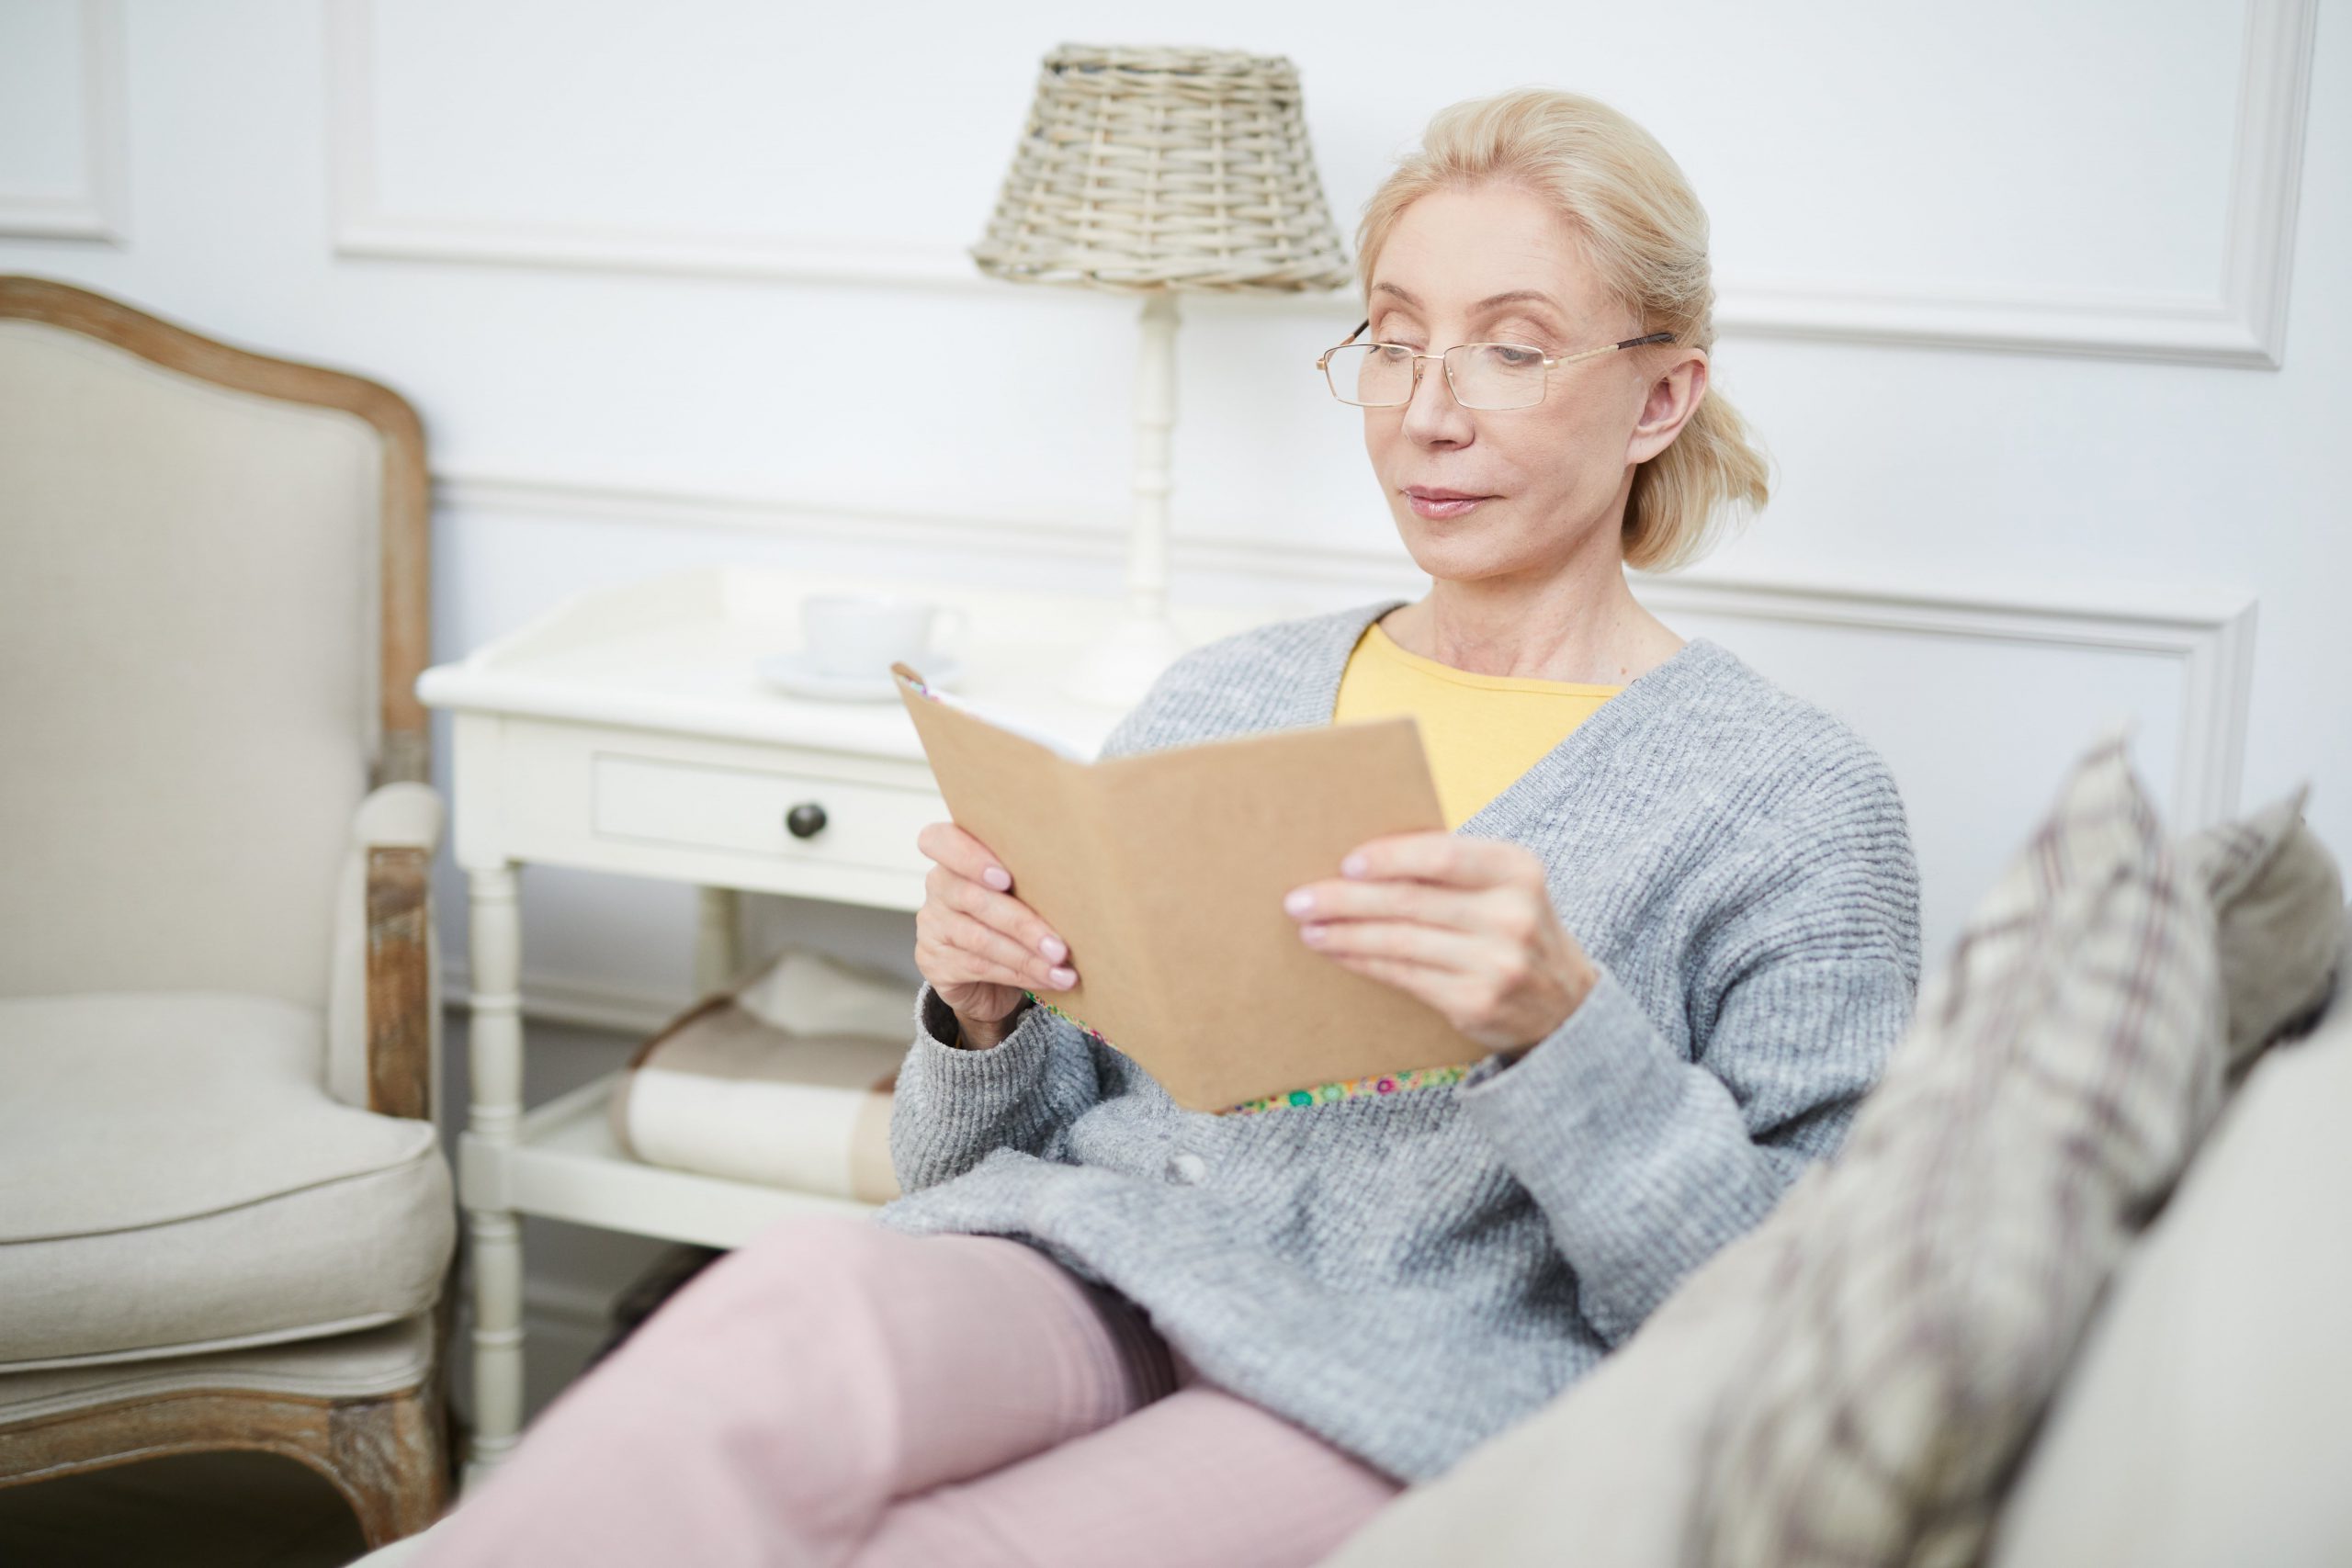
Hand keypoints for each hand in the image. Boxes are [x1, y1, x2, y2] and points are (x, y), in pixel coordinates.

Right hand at [913, 821, 1076, 1044]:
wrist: (990, 976)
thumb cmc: (1014, 917)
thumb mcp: (1022, 889)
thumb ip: (1033, 875)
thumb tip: (1084, 880)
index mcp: (956, 856)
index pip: (938, 840)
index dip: (968, 857)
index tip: (1005, 877)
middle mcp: (939, 886)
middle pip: (972, 898)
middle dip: (1022, 923)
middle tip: (1059, 945)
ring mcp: (932, 926)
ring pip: (980, 939)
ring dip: (1027, 956)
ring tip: (1061, 967)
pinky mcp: (935, 962)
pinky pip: (980, 967)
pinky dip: (1020, 974)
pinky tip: (1048, 979)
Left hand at [1282, 832, 1596, 1054]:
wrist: (1565, 1006)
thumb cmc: (1514, 928)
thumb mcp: (1504, 886)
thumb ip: (1453, 868)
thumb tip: (1361, 858)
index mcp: (1517, 869)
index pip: (1442, 856)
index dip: (1389, 858)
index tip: (1346, 862)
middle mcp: (1511, 915)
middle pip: (1410, 902)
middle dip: (1345, 900)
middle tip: (1299, 898)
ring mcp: (1495, 963)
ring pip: (1399, 942)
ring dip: (1344, 934)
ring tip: (1309, 927)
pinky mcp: (1474, 1002)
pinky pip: (1402, 976)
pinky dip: (1363, 961)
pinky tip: (1338, 951)